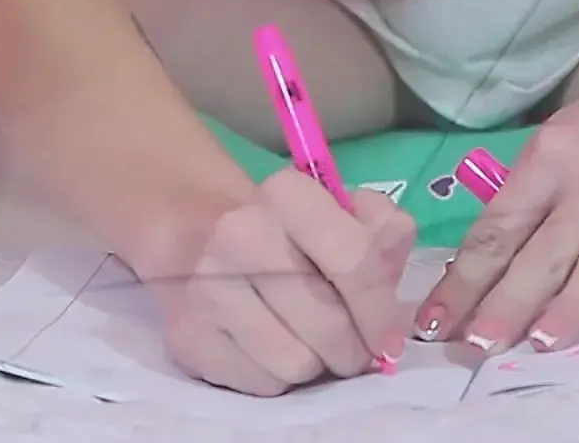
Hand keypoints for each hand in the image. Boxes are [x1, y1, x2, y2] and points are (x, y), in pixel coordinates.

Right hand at [151, 170, 416, 395]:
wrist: (197, 238)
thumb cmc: (287, 232)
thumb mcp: (342, 212)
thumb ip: (384, 231)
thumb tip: (392, 274)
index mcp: (287, 194)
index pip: (355, 261)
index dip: (381, 311)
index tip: (389, 338)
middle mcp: (240, 235)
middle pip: (329, 326)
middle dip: (352, 348)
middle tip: (352, 349)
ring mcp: (207, 287)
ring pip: (297, 364)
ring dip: (315, 364)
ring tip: (308, 342)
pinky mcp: (186, 335)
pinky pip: (261, 384)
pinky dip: (277, 376)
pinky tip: (270, 348)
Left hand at [417, 25, 578, 353]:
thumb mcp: (568, 134)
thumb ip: (539, 191)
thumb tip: (501, 256)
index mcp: (555, 155)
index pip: (500, 226)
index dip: (467, 278)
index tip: (439, 319)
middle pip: (545, 252)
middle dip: (507, 304)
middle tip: (478, 348)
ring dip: (571, 308)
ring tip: (542, 345)